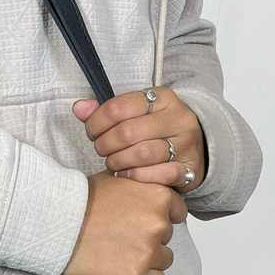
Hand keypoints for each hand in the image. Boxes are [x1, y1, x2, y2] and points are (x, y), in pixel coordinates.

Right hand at [60, 170, 187, 274]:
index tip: (143, 223)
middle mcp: (158, 224)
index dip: (159, 217)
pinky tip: (120, 268)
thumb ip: (140, 187)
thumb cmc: (77, 202)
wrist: (51, 225)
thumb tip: (149, 195)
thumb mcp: (115, 179)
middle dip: (148, 238)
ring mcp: (148, 252)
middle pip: (167, 237)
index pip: (177, 212)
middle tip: (120, 237)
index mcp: (158, 196)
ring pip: (162, 260)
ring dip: (145, 258)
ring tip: (117, 253)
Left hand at [72, 88, 206, 191]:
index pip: (118, 108)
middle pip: (127, 132)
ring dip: (118, 162)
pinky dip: (135, 176)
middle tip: (101, 150)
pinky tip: (126, 174)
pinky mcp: (188, 168)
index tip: (92, 131)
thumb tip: (79, 108)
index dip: (96, 122)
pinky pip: (157, 174)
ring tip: (112, 162)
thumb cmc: (156, 132)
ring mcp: (185, 144)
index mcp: (162, 98)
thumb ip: (106, 112)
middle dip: (105, 144)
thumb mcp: (135, 114)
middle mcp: (178, 118)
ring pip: (141, 154)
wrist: (195, 150)